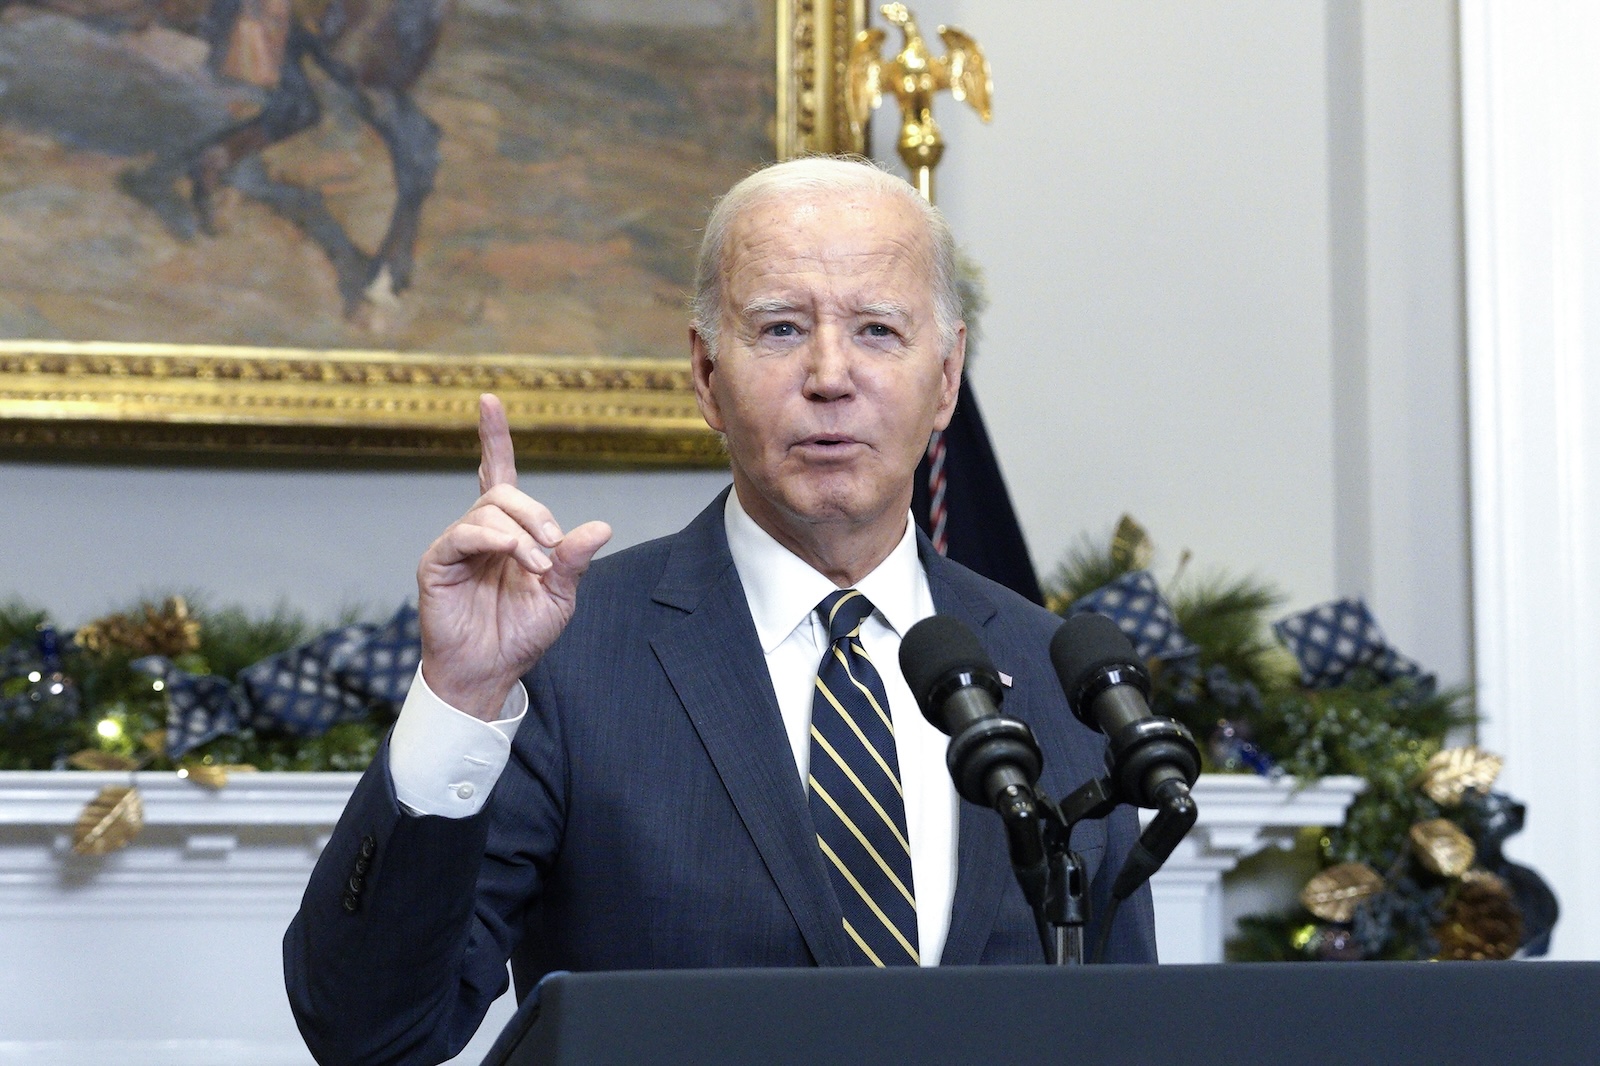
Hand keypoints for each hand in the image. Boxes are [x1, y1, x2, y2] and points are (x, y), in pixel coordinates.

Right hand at [416, 395, 611, 719]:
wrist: (491, 671)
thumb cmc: (522, 633)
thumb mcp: (561, 595)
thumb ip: (575, 560)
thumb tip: (602, 526)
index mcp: (509, 531)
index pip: (497, 471)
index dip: (493, 437)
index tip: (488, 401)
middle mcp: (479, 531)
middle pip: (504, 493)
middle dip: (536, 514)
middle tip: (552, 550)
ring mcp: (456, 545)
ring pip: (488, 512)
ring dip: (521, 536)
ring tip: (537, 568)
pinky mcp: (438, 564)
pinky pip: (462, 534)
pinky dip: (493, 539)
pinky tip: (512, 555)